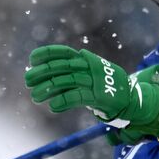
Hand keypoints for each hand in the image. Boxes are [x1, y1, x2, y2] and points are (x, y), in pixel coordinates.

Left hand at [24, 45, 158, 135]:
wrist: (131, 99)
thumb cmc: (106, 87)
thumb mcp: (92, 73)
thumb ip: (73, 72)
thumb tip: (47, 75)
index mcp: (88, 59)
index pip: (65, 52)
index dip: (48, 54)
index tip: (33, 58)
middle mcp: (91, 67)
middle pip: (62, 66)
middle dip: (43, 72)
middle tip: (27, 80)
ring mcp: (96, 80)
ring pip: (67, 81)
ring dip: (48, 88)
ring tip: (35, 97)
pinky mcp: (99, 95)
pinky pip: (77, 96)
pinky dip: (63, 101)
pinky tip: (53, 106)